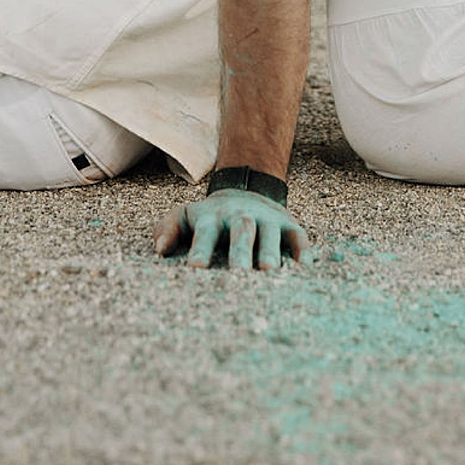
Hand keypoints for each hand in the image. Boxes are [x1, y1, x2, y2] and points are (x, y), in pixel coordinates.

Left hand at [154, 189, 308, 271]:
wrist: (245, 191)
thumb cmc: (209, 217)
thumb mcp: (184, 215)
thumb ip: (167, 229)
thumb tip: (161, 250)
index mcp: (213, 217)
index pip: (206, 232)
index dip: (201, 249)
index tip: (196, 268)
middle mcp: (241, 216)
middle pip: (242, 230)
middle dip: (241, 251)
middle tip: (238, 273)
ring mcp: (267, 219)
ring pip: (270, 233)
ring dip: (270, 251)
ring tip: (269, 271)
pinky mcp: (287, 224)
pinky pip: (297, 235)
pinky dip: (302, 249)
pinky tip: (304, 266)